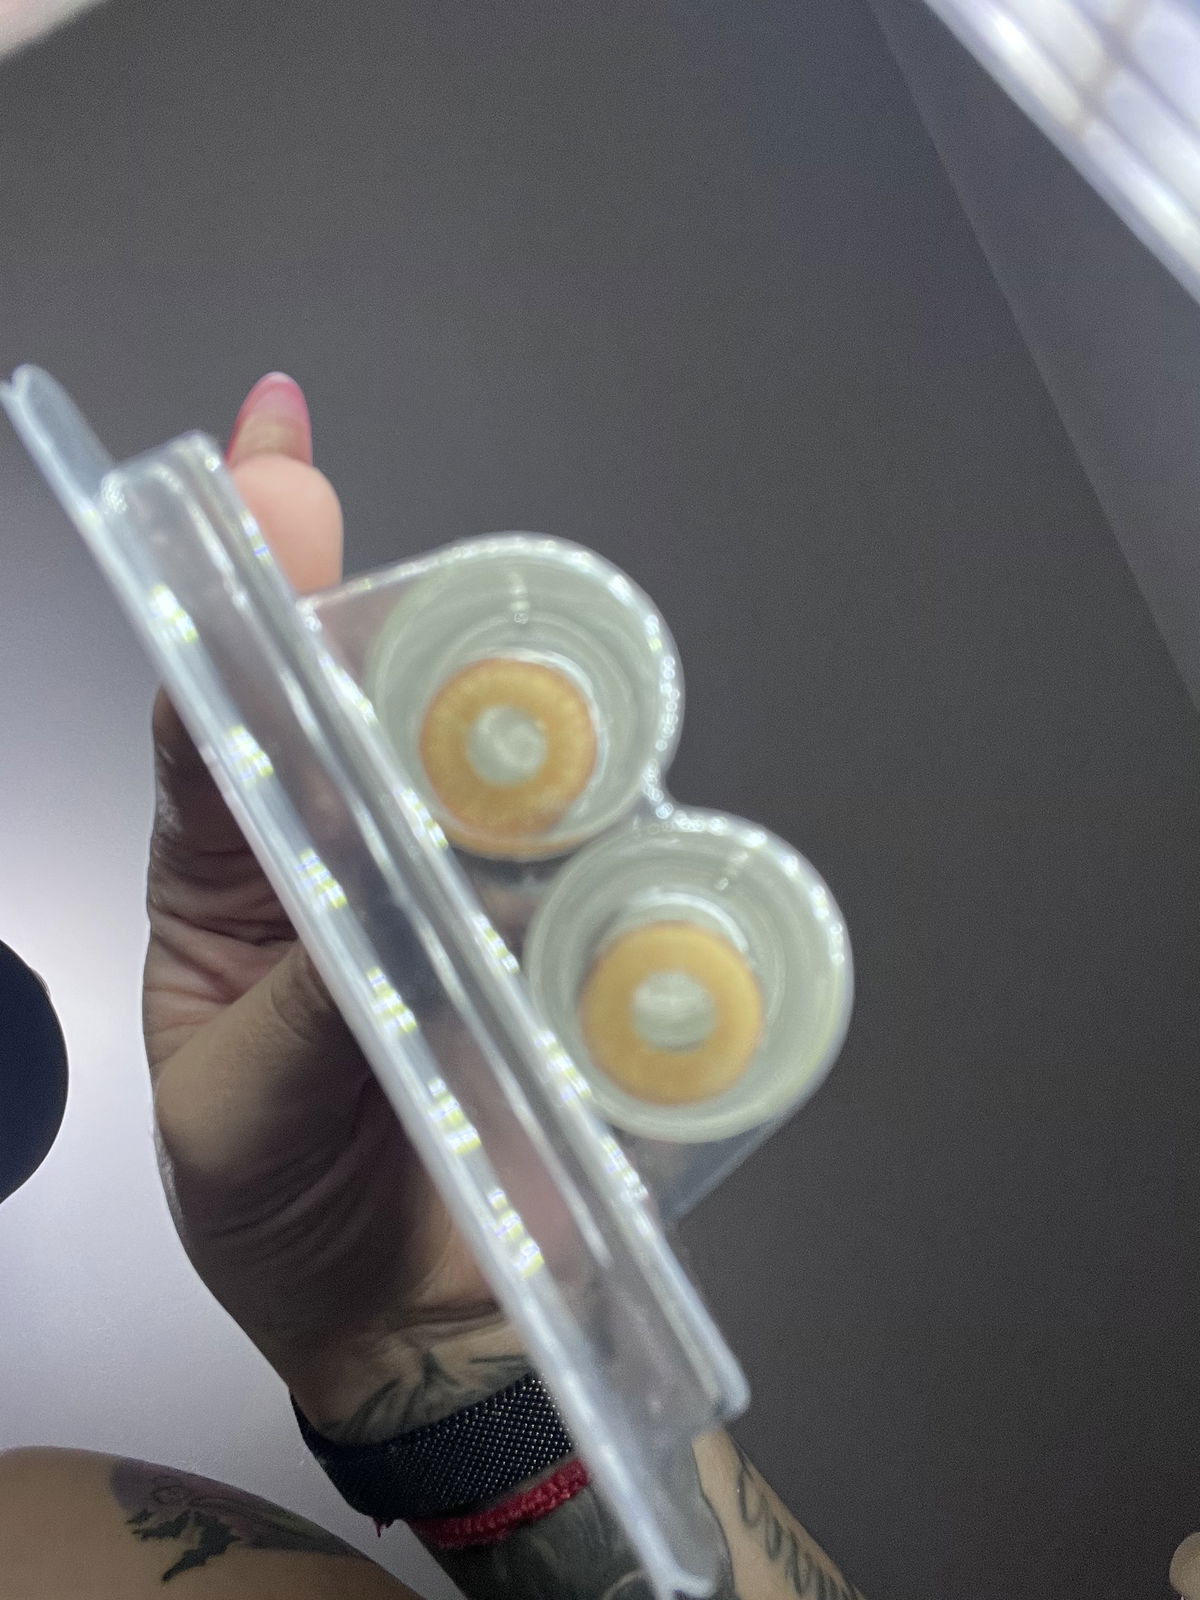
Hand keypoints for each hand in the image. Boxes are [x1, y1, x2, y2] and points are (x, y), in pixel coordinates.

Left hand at [145, 376, 520, 1440]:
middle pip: (369, 710)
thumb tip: (359, 902)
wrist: (416, 1334)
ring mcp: (465, 906)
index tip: (265, 458)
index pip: (225, 711)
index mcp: (238, 881)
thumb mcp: (234, 1119)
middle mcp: (355, 865)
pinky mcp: (559, 960)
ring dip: (505, 710)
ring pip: (488, 772)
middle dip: (385, 609)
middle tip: (410, 532)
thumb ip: (287, 1008)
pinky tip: (615, 799)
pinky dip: (608, 836)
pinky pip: (592, 877)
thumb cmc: (284, 1219)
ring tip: (520, 673)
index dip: (239, 585)